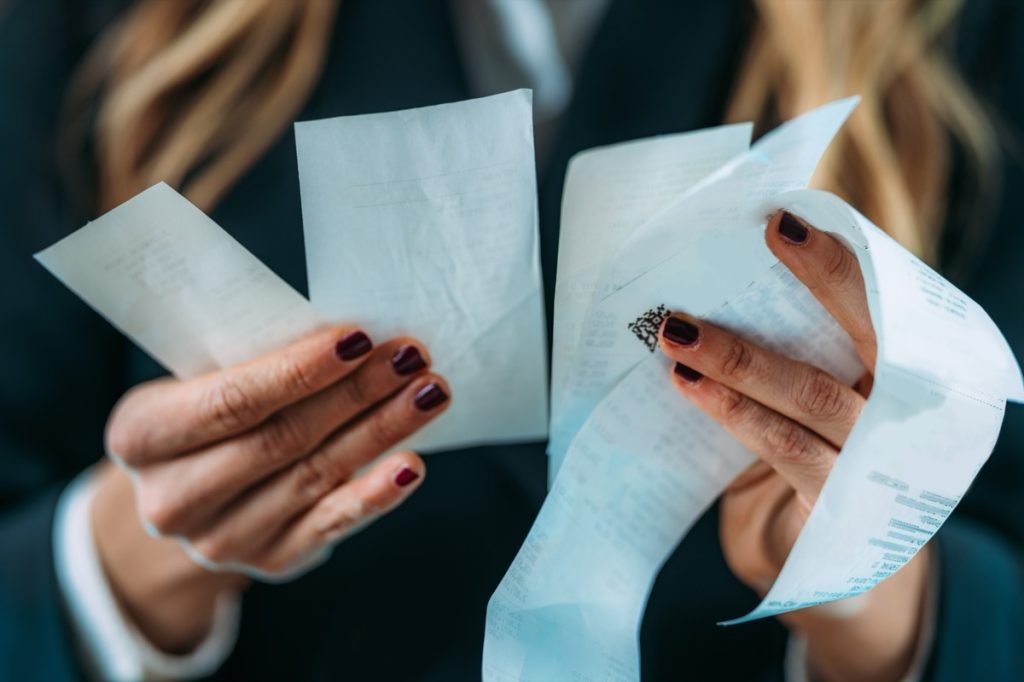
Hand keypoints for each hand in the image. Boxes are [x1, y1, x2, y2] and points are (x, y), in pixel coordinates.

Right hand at [94, 326, 449, 650]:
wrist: (191, 495)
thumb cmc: (208, 415)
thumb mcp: (201, 381)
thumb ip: (255, 363)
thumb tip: (354, 337)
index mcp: (140, 435)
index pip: (231, 400)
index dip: (299, 371)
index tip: (360, 337)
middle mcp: (172, 498)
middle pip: (282, 438)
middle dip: (356, 393)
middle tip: (412, 357)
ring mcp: (220, 538)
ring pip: (314, 475)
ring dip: (380, 431)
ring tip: (428, 392)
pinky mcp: (269, 560)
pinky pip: (330, 524)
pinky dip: (375, 494)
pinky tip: (411, 465)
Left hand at [658, 212, 929, 681]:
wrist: (838, 566)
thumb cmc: (817, 456)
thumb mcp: (816, 395)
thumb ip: (797, 346)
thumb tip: (717, 280)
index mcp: (907, 374)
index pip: (885, 303)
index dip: (843, 259)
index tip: (787, 215)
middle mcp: (909, 412)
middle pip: (872, 333)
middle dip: (821, 279)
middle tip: (766, 233)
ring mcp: (879, 461)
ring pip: (813, 393)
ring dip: (741, 357)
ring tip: (678, 329)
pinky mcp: (842, 505)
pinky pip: (785, 447)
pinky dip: (733, 413)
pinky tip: (690, 386)